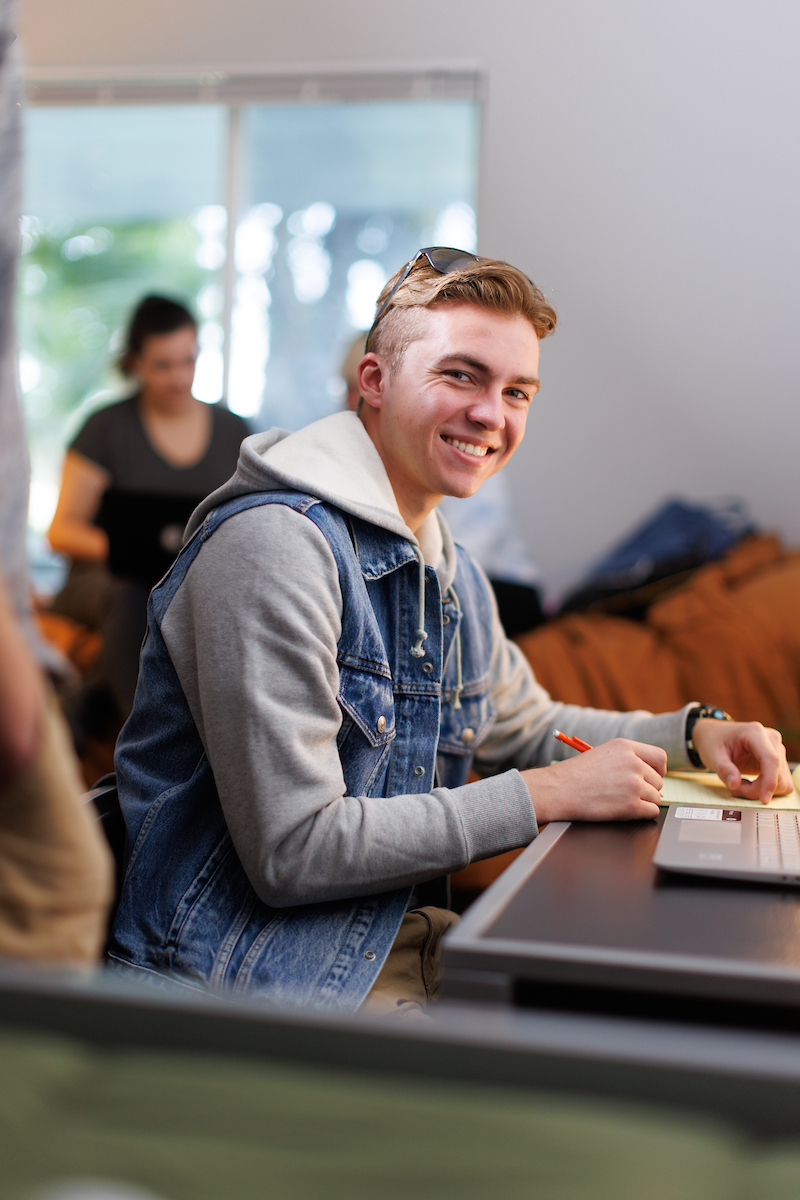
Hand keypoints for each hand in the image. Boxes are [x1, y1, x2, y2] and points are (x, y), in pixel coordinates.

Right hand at [522, 738, 665, 824]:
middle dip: (647, 788)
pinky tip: (626, 811)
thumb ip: (628, 757)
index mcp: (626, 747)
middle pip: (659, 781)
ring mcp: (633, 785)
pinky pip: (651, 812)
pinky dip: (642, 814)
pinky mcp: (630, 806)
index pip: (660, 757)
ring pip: (655, 797)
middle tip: (628, 793)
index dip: (659, 770)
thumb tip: (650, 772)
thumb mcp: (604, 753)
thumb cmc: (576, 774)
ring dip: (643, 802)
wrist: (558, 790)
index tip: (652, 777)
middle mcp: (633, 763)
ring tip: (621, 801)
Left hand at [691, 719, 791, 803]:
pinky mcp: (778, 761)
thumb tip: (735, 784)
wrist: (713, 735)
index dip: (770, 782)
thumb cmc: (713, 742)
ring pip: (782, 781)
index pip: (771, 760)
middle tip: (735, 788)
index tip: (763, 800)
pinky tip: (750, 783)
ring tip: (740, 784)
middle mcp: (771, 739)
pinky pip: (782, 783)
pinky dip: (767, 789)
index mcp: (755, 733)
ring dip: (762, 790)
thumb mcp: (712, 756)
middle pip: (777, 774)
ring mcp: (777, 750)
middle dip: (757, 789)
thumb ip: (723, 770)